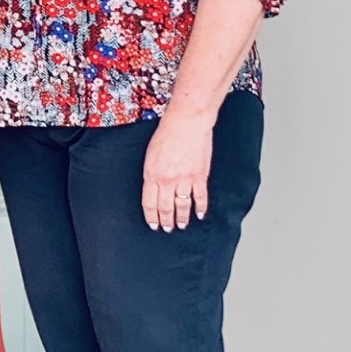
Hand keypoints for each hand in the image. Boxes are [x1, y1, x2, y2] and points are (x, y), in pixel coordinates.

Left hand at [142, 108, 213, 230]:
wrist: (187, 123)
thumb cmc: (167, 133)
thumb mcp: (150, 154)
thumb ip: (151, 173)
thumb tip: (153, 186)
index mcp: (152, 175)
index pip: (149, 203)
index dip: (151, 216)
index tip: (153, 224)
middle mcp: (167, 180)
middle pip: (165, 208)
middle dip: (165, 221)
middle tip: (167, 229)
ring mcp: (185, 180)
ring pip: (182, 206)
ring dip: (181, 218)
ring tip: (181, 225)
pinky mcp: (200, 176)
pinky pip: (200, 197)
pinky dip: (200, 208)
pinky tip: (200, 215)